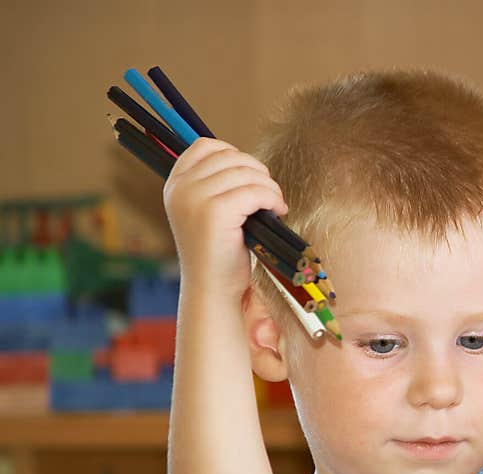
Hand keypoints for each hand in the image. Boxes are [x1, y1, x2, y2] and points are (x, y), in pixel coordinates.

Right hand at [162, 137, 288, 296]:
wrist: (213, 289)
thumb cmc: (218, 254)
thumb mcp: (207, 212)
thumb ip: (216, 186)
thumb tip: (249, 164)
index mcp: (175, 184)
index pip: (206, 146)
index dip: (236, 155)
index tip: (252, 177)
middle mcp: (180, 188)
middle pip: (230, 157)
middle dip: (258, 172)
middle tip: (271, 195)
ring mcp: (195, 198)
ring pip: (246, 173)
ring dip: (269, 186)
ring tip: (276, 204)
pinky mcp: (215, 212)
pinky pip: (254, 191)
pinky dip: (272, 198)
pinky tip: (278, 211)